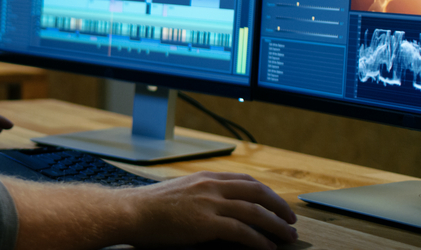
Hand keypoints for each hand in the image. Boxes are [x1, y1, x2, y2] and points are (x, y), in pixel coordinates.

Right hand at [122, 172, 297, 249]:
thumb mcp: (178, 194)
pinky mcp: (205, 223)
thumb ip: (200, 197)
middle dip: (278, 206)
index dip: (265, 192)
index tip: (276, 203)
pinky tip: (268, 248)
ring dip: (276, 224)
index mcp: (203, 178)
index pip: (244, 180)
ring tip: (288, 236)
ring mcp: (208, 203)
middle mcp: (209, 186)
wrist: (129, 212)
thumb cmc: (147, 208)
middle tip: (291, 219)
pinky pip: (242, 231)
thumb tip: (219, 211)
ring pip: (254, 211)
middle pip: (256, 191)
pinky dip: (259, 240)